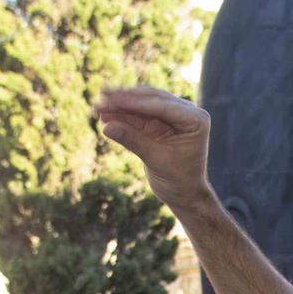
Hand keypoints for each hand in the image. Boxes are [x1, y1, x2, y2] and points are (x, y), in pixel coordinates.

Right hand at [95, 87, 213, 210]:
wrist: (184, 195)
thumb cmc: (178, 181)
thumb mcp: (155, 160)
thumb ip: (133, 141)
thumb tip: (107, 126)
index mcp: (195, 119)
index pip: (162, 106)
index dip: (135, 103)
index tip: (113, 99)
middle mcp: (187, 111)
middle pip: (151, 99)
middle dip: (125, 100)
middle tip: (101, 98)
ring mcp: (173, 115)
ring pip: (142, 104)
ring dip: (120, 105)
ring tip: (97, 106)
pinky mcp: (160, 121)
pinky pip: (138, 114)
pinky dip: (122, 115)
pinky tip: (105, 115)